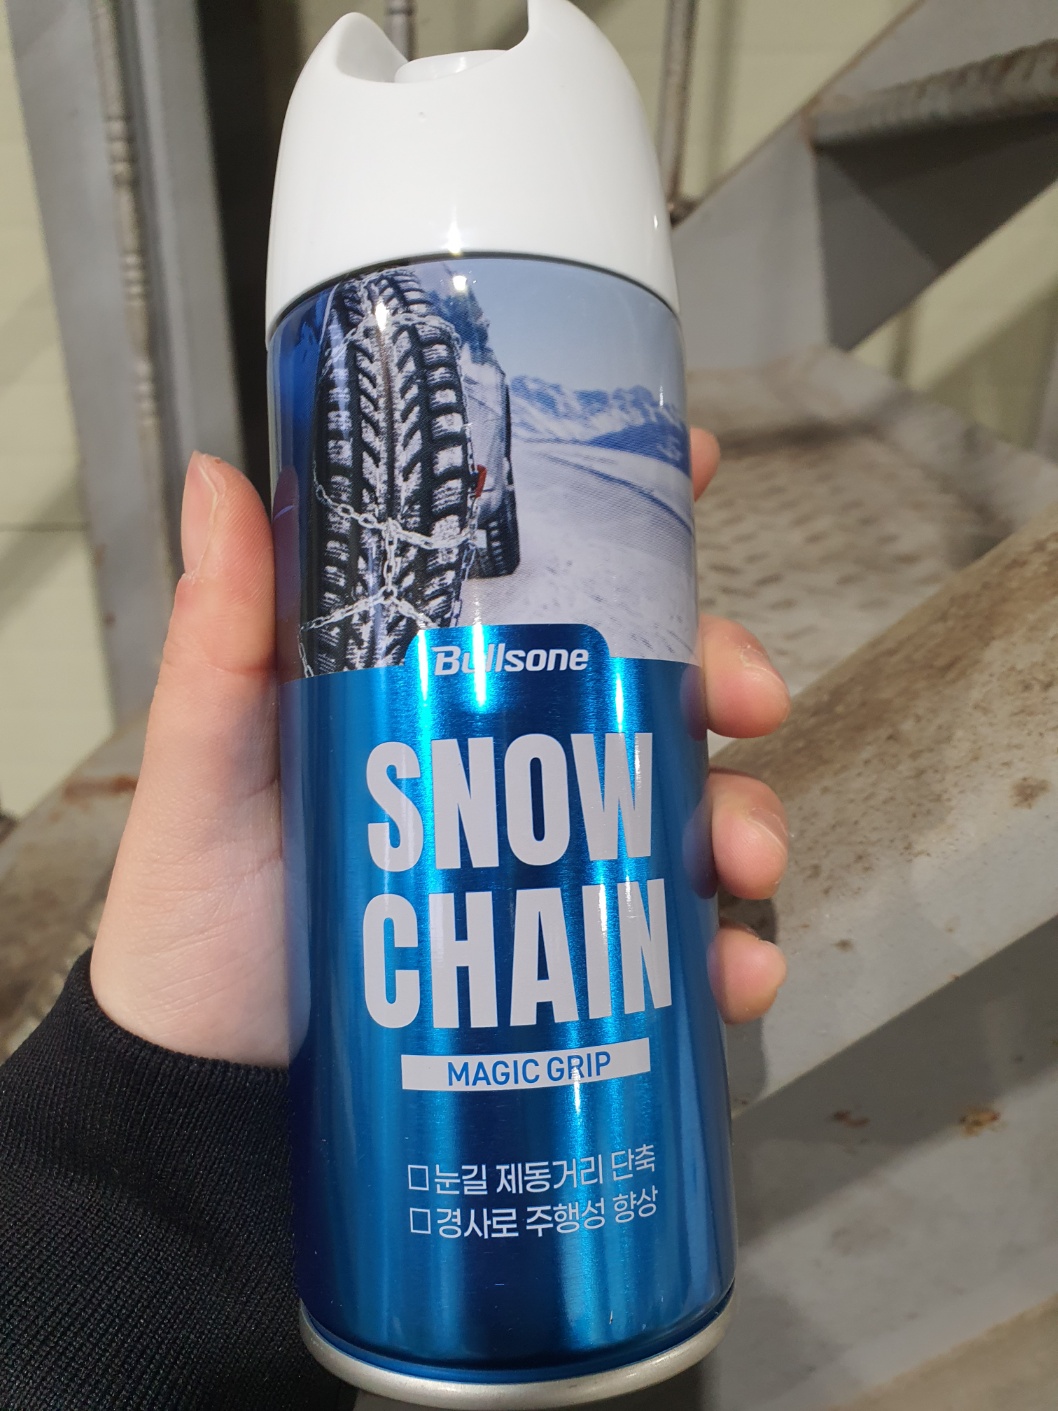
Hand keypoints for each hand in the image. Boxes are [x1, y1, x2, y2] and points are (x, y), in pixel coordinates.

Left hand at [90, 432, 788, 1064]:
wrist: (215, 1099)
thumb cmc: (199, 924)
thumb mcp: (208, 769)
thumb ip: (219, 642)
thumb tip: (220, 482)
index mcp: (438, 692)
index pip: (544, 584)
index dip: (630, 521)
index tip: (701, 470)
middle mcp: (508, 767)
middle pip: (649, 688)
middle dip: (725, 676)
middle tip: (749, 698)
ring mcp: (547, 868)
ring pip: (685, 811)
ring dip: (743, 816)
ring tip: (743, 856)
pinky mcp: (570, 971)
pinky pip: (676, 950)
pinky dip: (727, 956)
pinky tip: (736, 972)